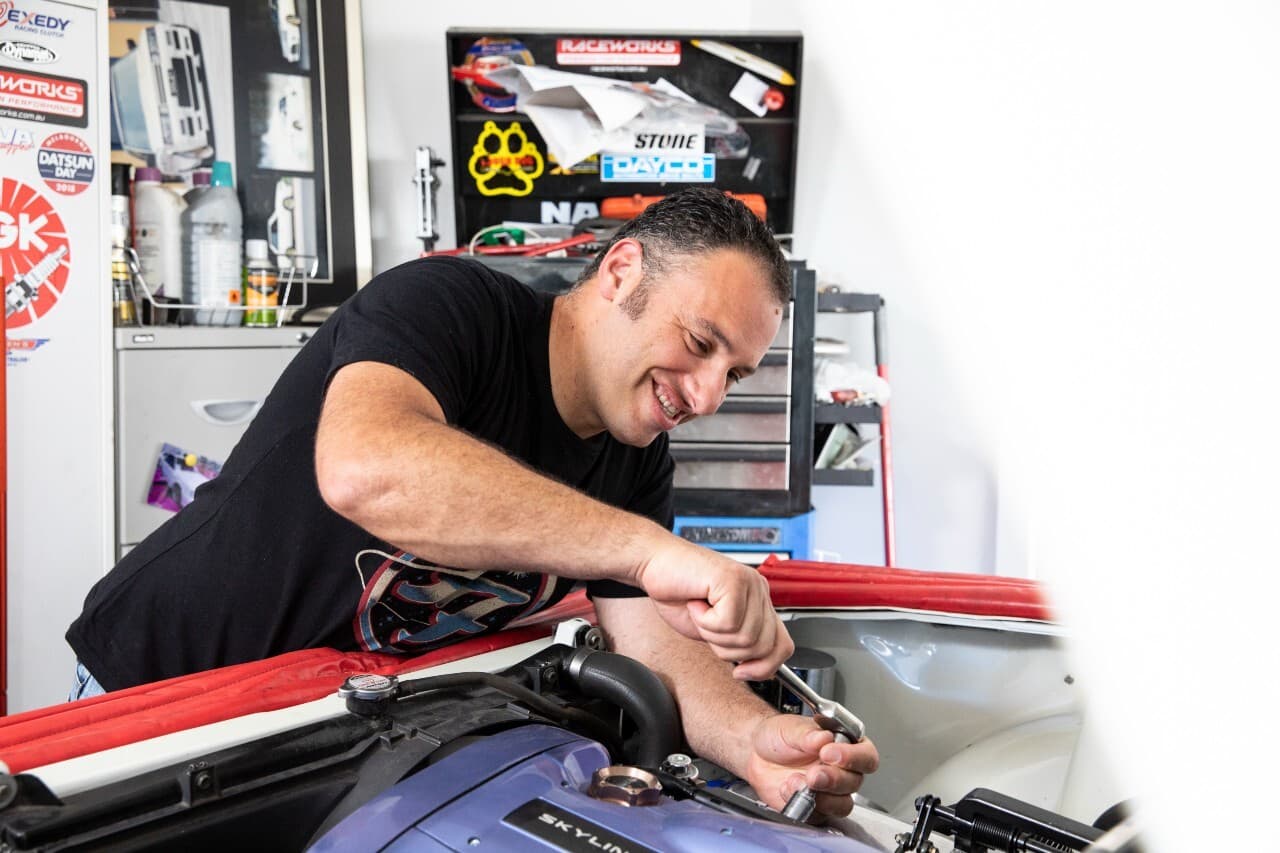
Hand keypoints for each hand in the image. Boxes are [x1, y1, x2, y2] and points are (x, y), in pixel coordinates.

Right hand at [635, 538, 792, 679]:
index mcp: (758, 602)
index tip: (741, 672)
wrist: (654, 564)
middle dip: (730, 651)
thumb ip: (738, 644)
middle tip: (708, 629)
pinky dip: (705, 621)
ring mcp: (749, 583)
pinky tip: (697, 603)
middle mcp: (758, 590)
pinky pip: (728, 622)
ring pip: (746, 637)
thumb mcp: (713, 630)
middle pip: (764, 646)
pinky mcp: (733, 579)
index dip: (764, 667)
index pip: (782, 645)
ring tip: (700, 612)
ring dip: (713, 633)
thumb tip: (758, 668)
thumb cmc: (678, 592)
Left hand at [744, 713, 879, 818]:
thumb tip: (823, 737)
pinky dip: (804, 806)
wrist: (756, 754)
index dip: (852, 757)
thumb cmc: (778, 736)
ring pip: (842, 804)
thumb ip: (807, 734)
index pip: (865, 755)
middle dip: (833, 779)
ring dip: (821, 797)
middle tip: (813, 774)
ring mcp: (829, 791)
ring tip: (795, 782)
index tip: (828, 753)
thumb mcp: (790, 728)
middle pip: (854, 782)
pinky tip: (787, 790)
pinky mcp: (815, 808)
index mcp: (844, 745)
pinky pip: (819, 816)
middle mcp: (842, 770)